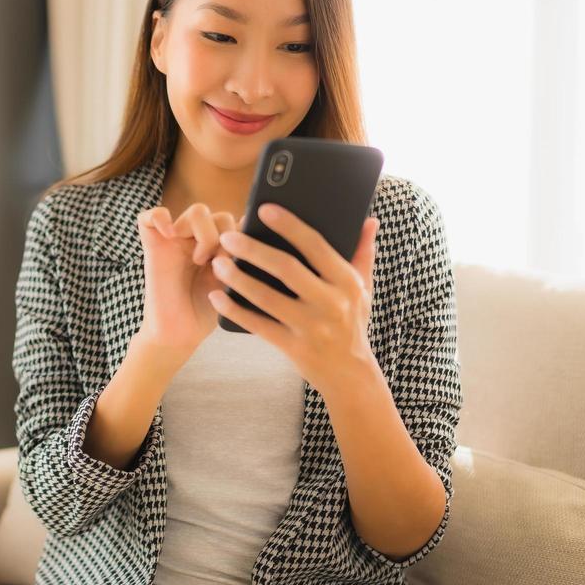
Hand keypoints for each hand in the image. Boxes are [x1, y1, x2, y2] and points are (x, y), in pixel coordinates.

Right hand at [132, 201, 239, 357]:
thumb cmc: (207, 310)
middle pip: (221, 214)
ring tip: (200, 260)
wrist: (181, 333)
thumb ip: (243, 255)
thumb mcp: (235, 281)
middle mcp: (196, 239)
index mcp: (218, 245)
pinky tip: (170, 233)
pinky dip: (160, 217)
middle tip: (220, 265)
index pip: (236, 221)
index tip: (240, 259)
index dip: (242, 235)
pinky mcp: (153, 245)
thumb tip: (251, 223)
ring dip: (206, 233)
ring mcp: (175, 241)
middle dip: (227, 239)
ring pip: (197, 211)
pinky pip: (150, 216)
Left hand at [207, 203, 380, 395]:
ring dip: (238, 279)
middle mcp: (331, 303)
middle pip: (286, 269)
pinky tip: (216, 297)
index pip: (316, 246)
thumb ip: (362, 253)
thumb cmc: (352, 322)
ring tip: (218, 263)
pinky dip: (235, 310)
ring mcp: (311, 327)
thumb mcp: (362, 289)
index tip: (264, 209)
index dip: (289, 226)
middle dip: (253, 250)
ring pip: (267, 297)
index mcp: (346, 282)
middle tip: (228, 237)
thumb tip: (367, 219)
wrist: (350, 374)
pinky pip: (258, 325)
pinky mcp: (294, 347)